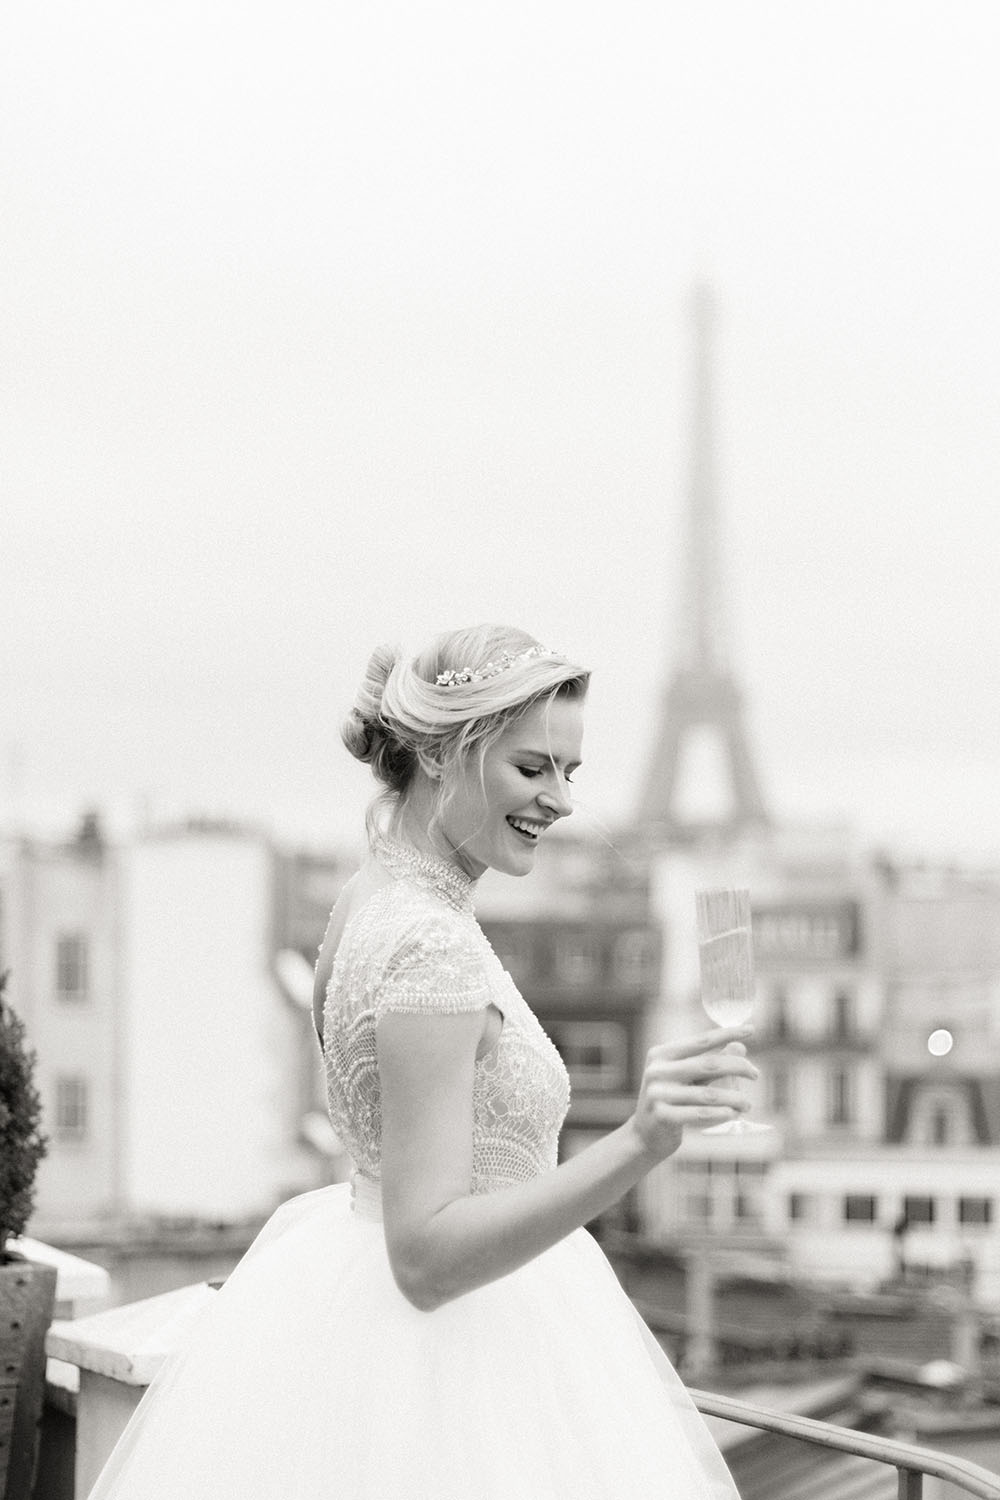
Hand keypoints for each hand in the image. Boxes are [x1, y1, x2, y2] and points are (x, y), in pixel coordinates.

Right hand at [630, 1026, 758, 1162]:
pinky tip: (733, 1114)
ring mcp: (657, 1094)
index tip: (751, 1029)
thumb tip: (740, 1048)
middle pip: (708, 1064)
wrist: (644, 1136)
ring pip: (708, 1094)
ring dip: (734, 1098)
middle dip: (738, 1067)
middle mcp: (657, 1070)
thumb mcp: (688, 1079)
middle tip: (756, 1074)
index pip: (701, 1041)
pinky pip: (699, 1114)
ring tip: (747, 1104)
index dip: (727, 1034)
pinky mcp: (662, 1116)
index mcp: (662, 1054)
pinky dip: (720, 1113)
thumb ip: (711, 1063)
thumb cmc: (671, 1102)